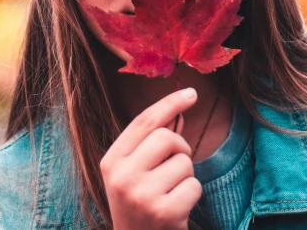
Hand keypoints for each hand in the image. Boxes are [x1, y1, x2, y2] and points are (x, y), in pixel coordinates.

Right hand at [100, 88, 201, 229]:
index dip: (169, 103)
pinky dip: (192, 195)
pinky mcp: (164, 212)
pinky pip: (195, 186)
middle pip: (166, 137)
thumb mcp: (132, 172)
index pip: (144, 122)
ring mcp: (142, 195)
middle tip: (174, 167)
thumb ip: (150, 143)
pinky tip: (177, 208)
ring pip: (185, 162)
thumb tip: (179, 110)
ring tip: (171, 193)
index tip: (191, 94)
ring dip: (186, 176)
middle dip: (180, 148)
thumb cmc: (138, 204)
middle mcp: (122, 176)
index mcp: (112, 161)